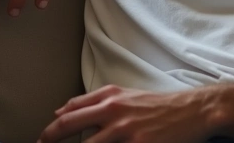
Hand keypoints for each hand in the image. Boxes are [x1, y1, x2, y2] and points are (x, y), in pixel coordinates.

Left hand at [40, 85, 214, 142]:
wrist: (192, 110)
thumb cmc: (156, 105)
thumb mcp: (123, 94)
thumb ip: (92, 101)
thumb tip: (60, 112)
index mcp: (108, 99)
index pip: (69, 114)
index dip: (51, 131)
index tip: (41, 141)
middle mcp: (113, 113)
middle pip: (70, 127)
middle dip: (51, 139)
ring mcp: (125, 132)